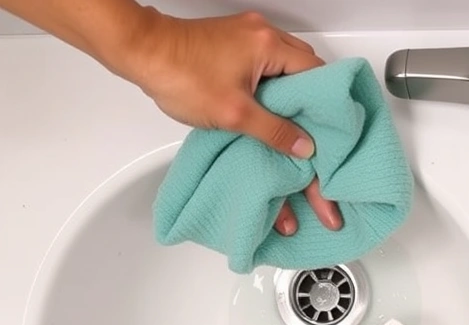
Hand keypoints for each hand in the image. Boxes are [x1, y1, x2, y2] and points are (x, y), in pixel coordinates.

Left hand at [124, 10, 341, 235]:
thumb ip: (274, 131)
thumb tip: (305, 146)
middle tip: (310, 127)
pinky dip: (273, 82)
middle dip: (310, 97)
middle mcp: (263, 33)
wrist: (140, 52)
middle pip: (306, 66)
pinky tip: (265, 104)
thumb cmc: (178, 74)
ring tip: (288, 120)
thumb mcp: (233, 114)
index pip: (317, 73)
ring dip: (290, 90)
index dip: (325, 103)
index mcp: (269, 45)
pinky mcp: (233, 41)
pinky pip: (267, 61)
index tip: (328, 127)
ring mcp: (247, 34)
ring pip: (286, 64)